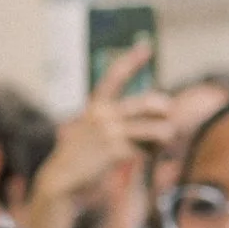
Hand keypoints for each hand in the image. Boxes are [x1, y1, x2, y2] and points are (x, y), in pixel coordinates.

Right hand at [22, 54, 171, 227]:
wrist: (60, 180)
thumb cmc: (80, 156)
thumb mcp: (91, 131)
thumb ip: (115, 121)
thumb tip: (144, 118)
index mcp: (96, 106)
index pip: (114, 77)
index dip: (131, 60)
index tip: (147, 47)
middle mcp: (103, 115)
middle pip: (147, 103)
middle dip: (163, 108)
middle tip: (167, 113)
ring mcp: (109, 133)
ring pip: (154, 129)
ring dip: (165, 134)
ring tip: (166, 139)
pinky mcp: (114, 152)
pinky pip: (146, 150)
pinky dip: (151, 152)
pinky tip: (147, 154)